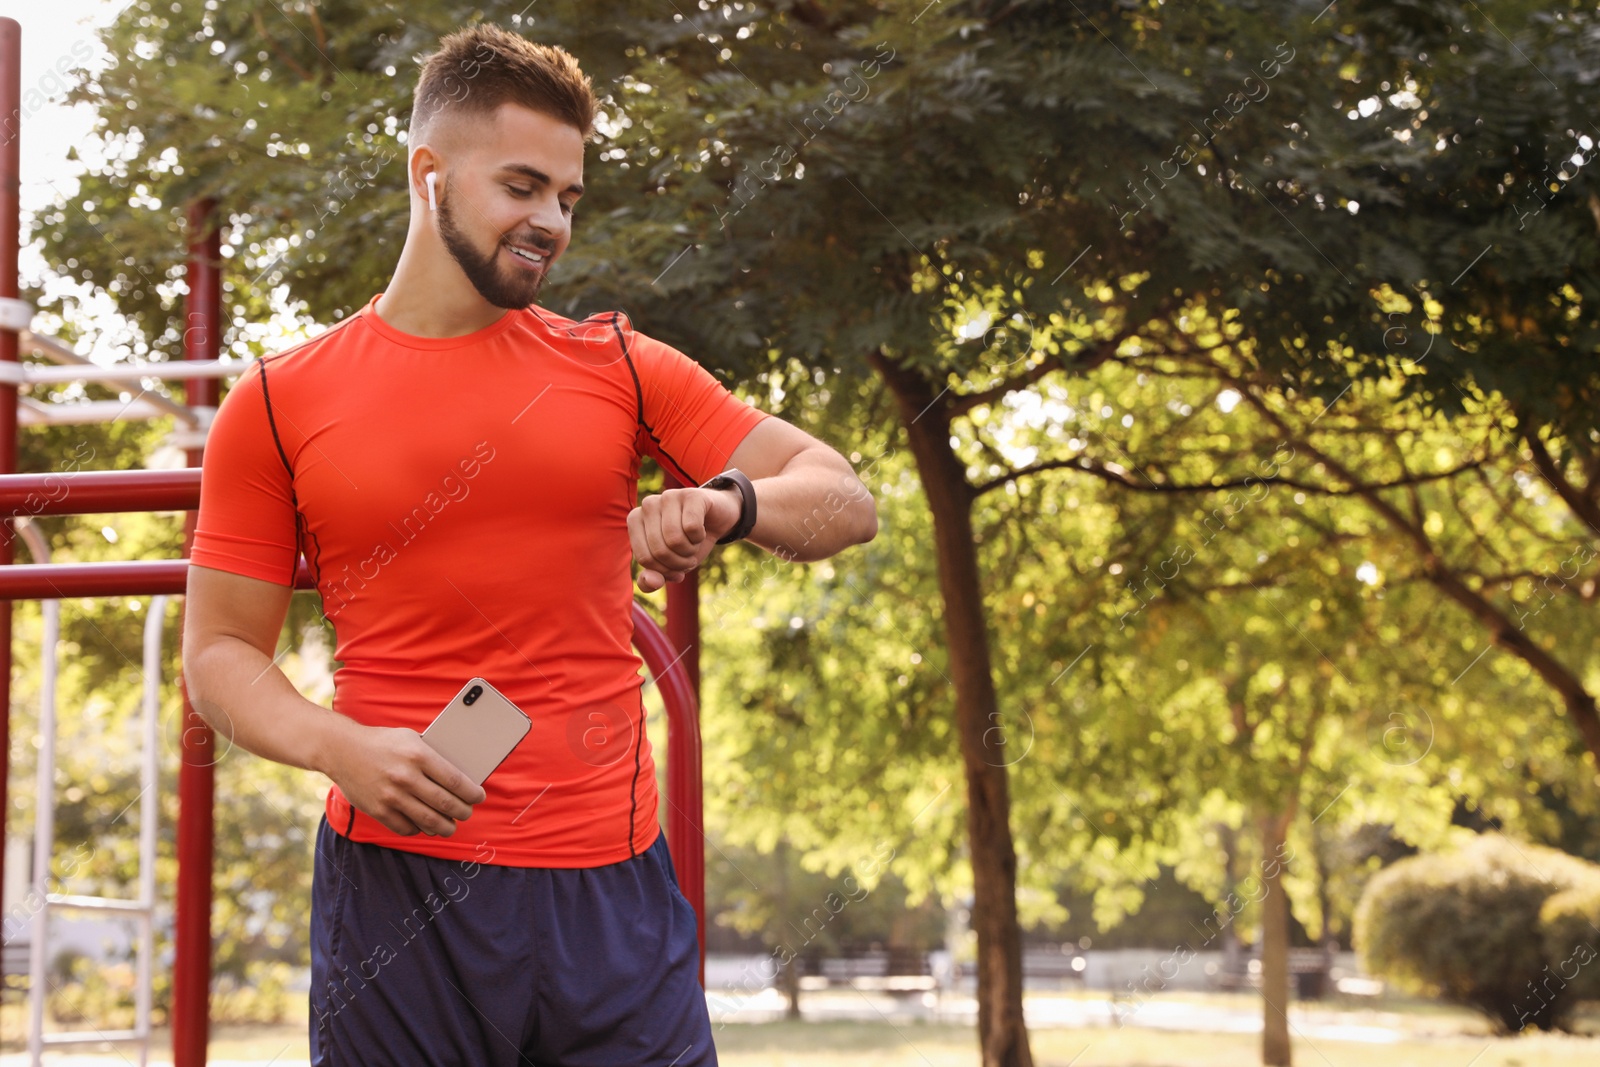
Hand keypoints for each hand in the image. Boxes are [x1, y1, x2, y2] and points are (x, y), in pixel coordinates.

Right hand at [323, 720, 486, 836]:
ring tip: (451, 825)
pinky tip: (425, 825)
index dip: (472, 793)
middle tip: (467, 812)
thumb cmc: (383, 742)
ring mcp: (391, 796)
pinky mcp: (378, 810)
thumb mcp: (411, 738)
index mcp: (419, 755)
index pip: (456, 781)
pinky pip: (406, 828)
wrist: (342, 750)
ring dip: (445, 827)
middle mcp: (406, 777)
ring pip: (429, 821)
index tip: (479, 797)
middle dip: (463, 812)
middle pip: (446, 804)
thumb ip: (433, 756)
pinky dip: (420, 829)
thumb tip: (460, 775)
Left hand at [627, 485, 741, 592]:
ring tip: (694, 542)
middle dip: (680, 562)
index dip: (665, 570)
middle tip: (689, 554)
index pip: (645, 558)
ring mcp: (668, 496)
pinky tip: (702, 529)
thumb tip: (652, 582)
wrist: (716, 521)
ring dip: (690, 550)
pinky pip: (692, 528)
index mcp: (635, 520)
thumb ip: (652, 580)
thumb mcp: (669, 566)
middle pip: (659, 550)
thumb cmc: (687, 542)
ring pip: (675, 540)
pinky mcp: (691, 494)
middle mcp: (647, 504)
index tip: (676, 565)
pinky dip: (700, 537)